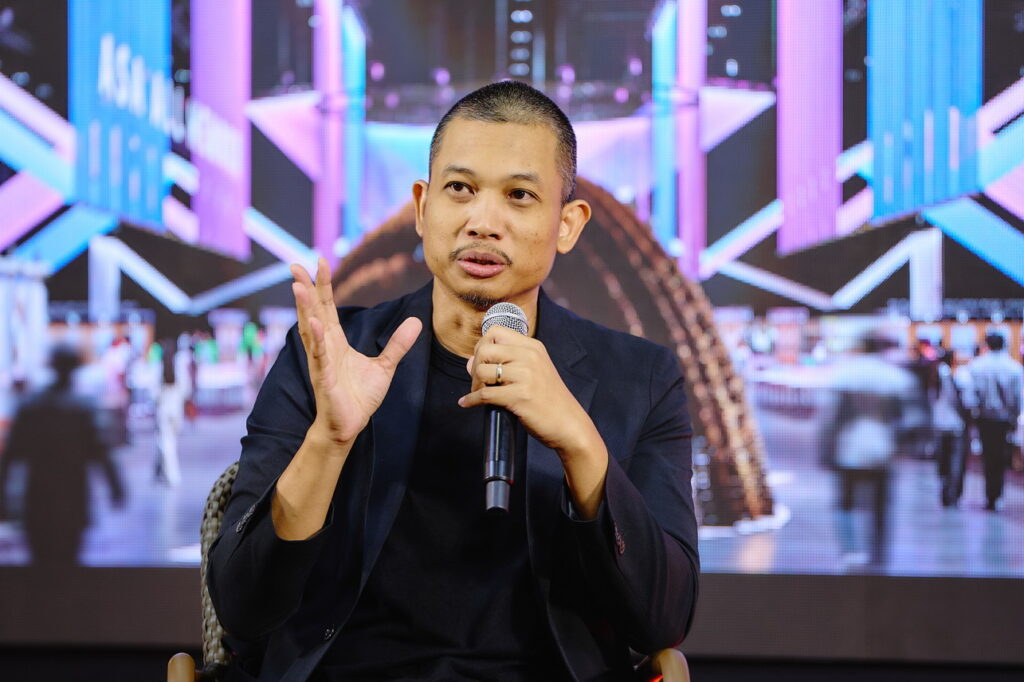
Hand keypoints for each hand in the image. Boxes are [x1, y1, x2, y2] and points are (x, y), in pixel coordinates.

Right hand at [291, 258, 421, 450]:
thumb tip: (416, 321)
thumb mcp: (385, 366)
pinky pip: (319, 354)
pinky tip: (313, 322)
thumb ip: (397, 344)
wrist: (349, 426)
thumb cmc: (359, 397)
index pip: (328, 308)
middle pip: (313, 312)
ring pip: (310, 329)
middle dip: (305, 289)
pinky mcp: (324, 377)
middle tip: (296, 265)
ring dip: (304, 308)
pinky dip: (316, 338)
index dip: (324, 286)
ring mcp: (321, 361)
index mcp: (336, 342)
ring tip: (298, 286)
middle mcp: (324, 347)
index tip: (320, 262)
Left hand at [459, 326, 607, 516]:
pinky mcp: (520, 396)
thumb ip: (505, 362)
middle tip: (478, 382)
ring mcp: (526, 375)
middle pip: (485, 349)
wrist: (569, 424)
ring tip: (479, 393)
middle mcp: (530, 356)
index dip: (481, 345)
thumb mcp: (532, 372)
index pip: (495, 331)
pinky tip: (467, 403)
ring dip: (474, 384)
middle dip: (475, 366)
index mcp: (533, 346)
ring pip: (482, 370)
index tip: (482, 362)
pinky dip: (471, 400)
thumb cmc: (548, 400)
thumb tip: (469, 362)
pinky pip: (485, 394)